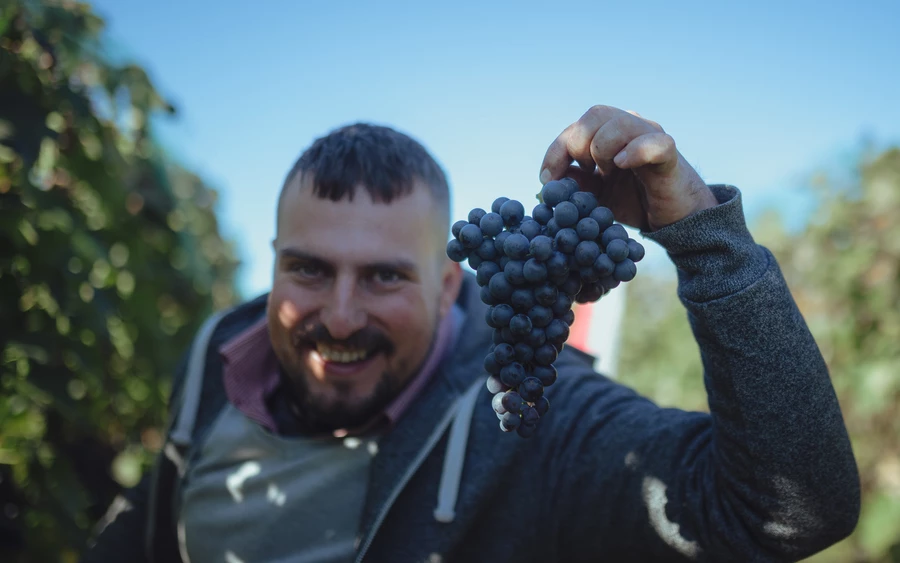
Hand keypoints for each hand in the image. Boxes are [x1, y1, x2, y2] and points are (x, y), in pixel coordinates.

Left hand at [539, 105, 718, 231]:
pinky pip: (651, 143)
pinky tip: (621, 166)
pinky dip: (632, 152)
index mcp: (608, 133)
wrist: (674, 218)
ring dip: (602, 149)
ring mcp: (650, 136)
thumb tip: (549, 181)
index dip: (556, 151)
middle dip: (578, 146)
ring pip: (618, 122)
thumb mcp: (596, 195)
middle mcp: (629, 126)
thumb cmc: (634, 200)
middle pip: (594, 115)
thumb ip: (575, 184)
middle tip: (584, 174)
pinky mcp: (669, 153)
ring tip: (607, 174)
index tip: (546, 179)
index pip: (576, 127)